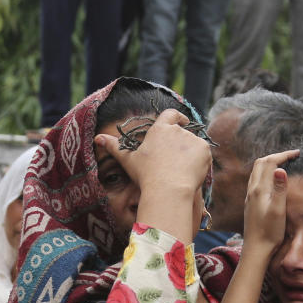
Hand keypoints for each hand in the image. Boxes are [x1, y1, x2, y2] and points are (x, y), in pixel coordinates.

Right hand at [95, 109, 210, 194]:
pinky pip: (205, 153)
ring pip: (194, 144)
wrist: (168, 188)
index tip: (182, 121)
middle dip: (182, 144)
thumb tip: (98, 138)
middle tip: (178, 160)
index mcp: (160, 129)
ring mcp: (192, 139)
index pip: (171, 114)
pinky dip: (201, 160)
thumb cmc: (146, 175)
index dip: (178, 116)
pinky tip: (192, 171)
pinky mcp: (204, 149)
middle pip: (183, 133)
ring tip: (183, 170)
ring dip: (191, 153)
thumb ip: (114, 147)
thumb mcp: (129, 160)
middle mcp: (177, 130)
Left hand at [242, 151, 299, 255]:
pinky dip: (265, 173)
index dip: (284, 155)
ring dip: (269, 163)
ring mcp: (250, 196)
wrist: (256, 249)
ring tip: (283, 164)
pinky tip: (272, 180)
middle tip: (292, 156)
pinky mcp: (250, 203)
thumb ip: (280, 189)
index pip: (270, 162)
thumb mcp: (278, 210)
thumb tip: (281, 169)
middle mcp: (252, 190)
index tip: (297, 153)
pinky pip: (256, 180)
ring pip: (257, 171)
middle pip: (261, 163)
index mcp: (260, 189)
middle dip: (276, 156)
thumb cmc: (269, 232)